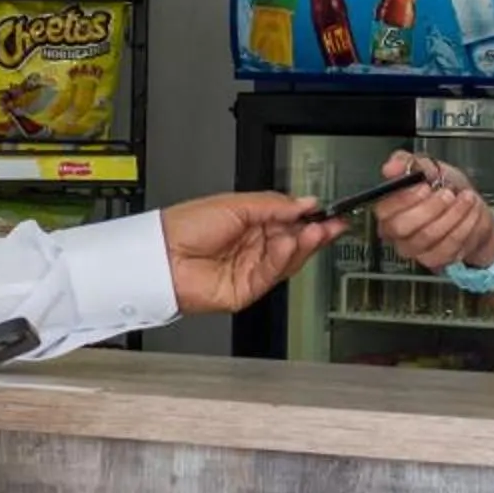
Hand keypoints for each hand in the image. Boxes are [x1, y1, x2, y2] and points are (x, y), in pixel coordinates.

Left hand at [161, 191, 344, 315]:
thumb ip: (273, 205)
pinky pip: (271, 274)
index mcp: (249, 224)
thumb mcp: (234, 204)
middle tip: (332, 224)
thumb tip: (304, 203)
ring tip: (314, 231)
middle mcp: (251, 247)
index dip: (309, 218)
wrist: (161, 256)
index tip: (328, 212)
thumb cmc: (184, 227)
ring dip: (303, 244)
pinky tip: (289, 244)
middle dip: (314, 233)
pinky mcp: (246, 290)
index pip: (289, 222)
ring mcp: (249, 269)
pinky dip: (283, 258)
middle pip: (293, 243)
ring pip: (287, 260)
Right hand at [371, 153, 493, 272]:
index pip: (384, 209)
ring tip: (466, 198)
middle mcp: (396, 233)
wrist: (471, 209)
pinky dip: (465, 226)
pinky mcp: (434, 260)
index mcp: (389, 209)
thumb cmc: (447, 189)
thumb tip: (391, 167)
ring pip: (429, 235)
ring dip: (453, 214)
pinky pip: (448, 246)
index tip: (425, 187)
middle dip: (430, 207)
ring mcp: (415, 249)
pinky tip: (470, 213)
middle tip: (448, 194)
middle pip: (403, 226)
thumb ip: (408, 163)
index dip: (405, 198)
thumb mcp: (430, 167)